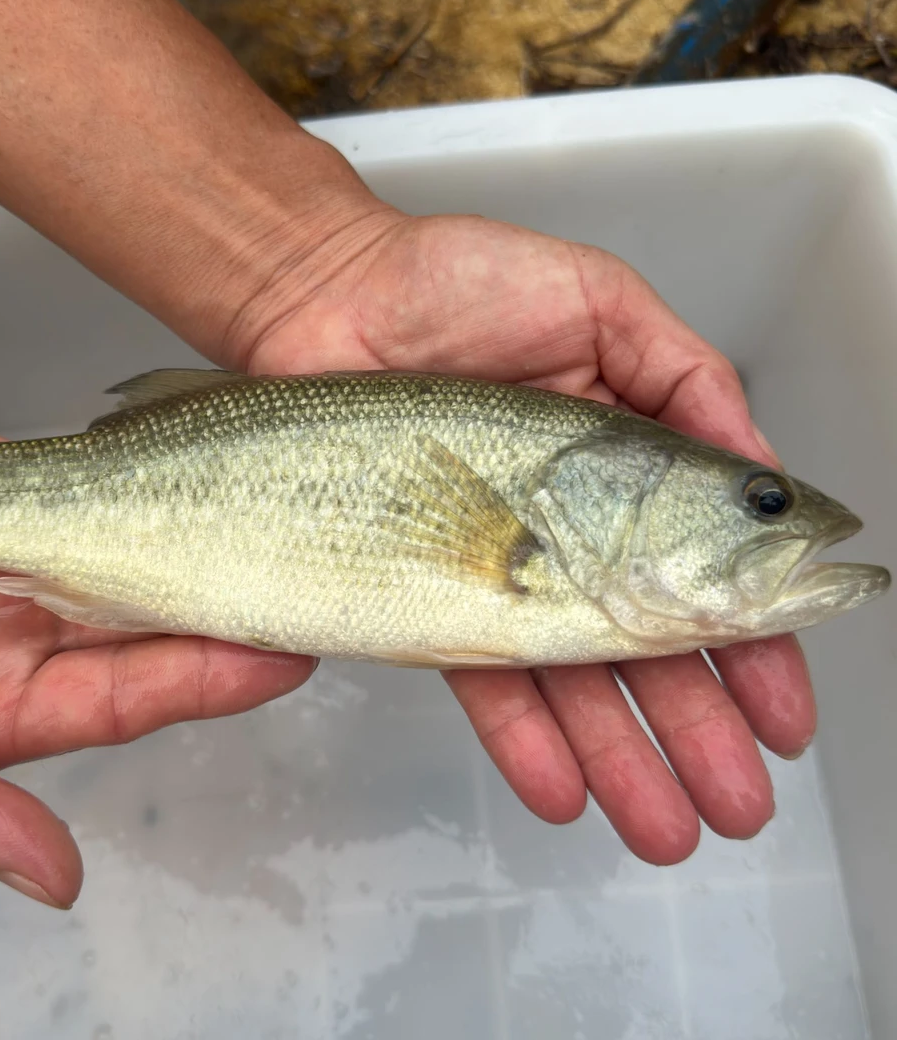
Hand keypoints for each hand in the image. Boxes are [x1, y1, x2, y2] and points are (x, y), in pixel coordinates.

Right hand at [0, 416, 314, 906]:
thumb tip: (51, 878)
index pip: (125, 695)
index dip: (206, 677)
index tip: (283, 655)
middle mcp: (10, 632)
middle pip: (139, 619)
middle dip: (219, 599)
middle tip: (304, 574)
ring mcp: (7, 552)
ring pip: (121, 541)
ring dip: (191, 532)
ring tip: (272, 519)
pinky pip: (77, 474)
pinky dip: (129, 470)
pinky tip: (194, 464)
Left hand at [230, 212, 814, 863]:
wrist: (325, 299)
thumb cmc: (451, 282)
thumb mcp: (598, 302)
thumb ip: (684, 377)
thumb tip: (760, 467)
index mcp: (621, 463)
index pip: (698, 568)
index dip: (748, 640)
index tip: (780, 705)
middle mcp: (563, 522)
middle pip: (639, 641)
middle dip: (696, 726)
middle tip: (735, 799)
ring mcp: (495, 559)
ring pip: (565, 675)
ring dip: (619, 754)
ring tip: (665, 823)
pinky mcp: (425, 581)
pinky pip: (476, 666)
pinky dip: (521, 731)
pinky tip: (562, 785)